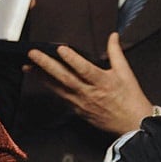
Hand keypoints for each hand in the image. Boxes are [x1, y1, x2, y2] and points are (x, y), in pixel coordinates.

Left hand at [27, 33, 153, 133]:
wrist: (132, 125)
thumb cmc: (130, 99)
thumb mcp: (126, 73)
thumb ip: (116, 52)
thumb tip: (113, 36)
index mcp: (103, 82)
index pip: (85, 69)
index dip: (72, 59)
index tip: (60, 49)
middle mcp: (89, 93)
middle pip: (64, 78)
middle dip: (46, 65)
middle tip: (33, 55)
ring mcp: (81, 103)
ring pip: (58, 88)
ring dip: (41, 77)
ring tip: (28, 66)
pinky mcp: (77, 110)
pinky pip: (60, 97)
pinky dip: (49, 88)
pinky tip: (39, 81)